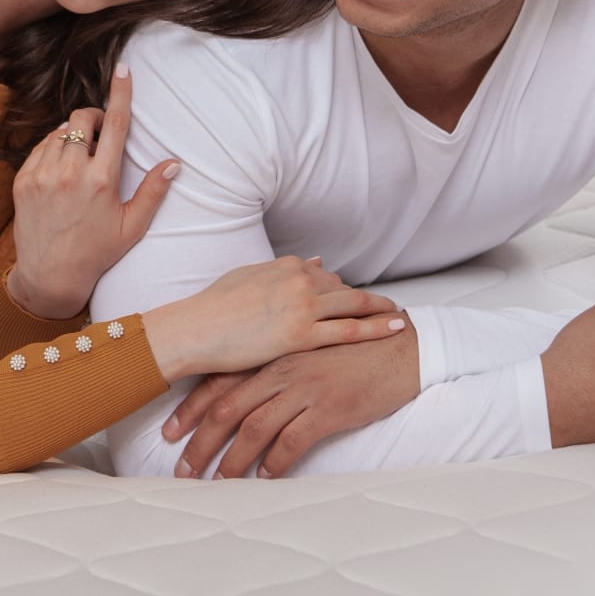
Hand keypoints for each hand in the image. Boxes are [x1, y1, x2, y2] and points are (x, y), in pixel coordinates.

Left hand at [8, 63, 178, 319]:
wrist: (50, 275)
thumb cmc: (97, 252)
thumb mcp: (132, 226)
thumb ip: (153, 191)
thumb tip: (175, 162)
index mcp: (102, 181)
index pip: (114, 123)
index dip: (121, 92)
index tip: (123, 69)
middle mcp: (70, 173)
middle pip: (81, 119)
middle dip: (92, 117)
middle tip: (99, 130)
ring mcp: (42, 175)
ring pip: (58, 131)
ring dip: (72, 135)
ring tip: (80, 158)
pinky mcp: (23, 180)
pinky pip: (40, 147)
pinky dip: (52, 148)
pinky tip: (61, 168)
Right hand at [142, 256, 404, 382]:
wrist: (195, 330)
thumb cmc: (213, 308)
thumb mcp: (248, 277)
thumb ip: (281, 272)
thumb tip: (316, 261)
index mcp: (284, 266)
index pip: (323, 275)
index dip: (340, 289)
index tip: (356, 299)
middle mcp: (298, 280)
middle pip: (343, 289)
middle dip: (367, 300)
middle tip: (390, 307)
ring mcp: (303, 305)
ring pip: (353, 305)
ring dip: (380, 309)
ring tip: (399, 316)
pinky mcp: (302, 334)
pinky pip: (349, 330)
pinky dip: (376, 328)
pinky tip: (395, 327)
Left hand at [161, 317, 419, 478]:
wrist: (400, 348)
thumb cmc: (350, 349)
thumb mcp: (305, 348)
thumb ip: (273, 363)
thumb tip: (240, 391)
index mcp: (271, 353)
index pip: (218, 382)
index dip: (190, 409)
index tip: (169, 434)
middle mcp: (281, 369)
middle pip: (226, 409)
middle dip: (200, 442)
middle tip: (182, 469)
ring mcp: (305, 388)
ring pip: (254, 428)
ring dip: (232, 460)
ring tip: (218, 482)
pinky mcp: (330, 408)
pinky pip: (292, 441)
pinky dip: (274, 464)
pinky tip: (265, 479)